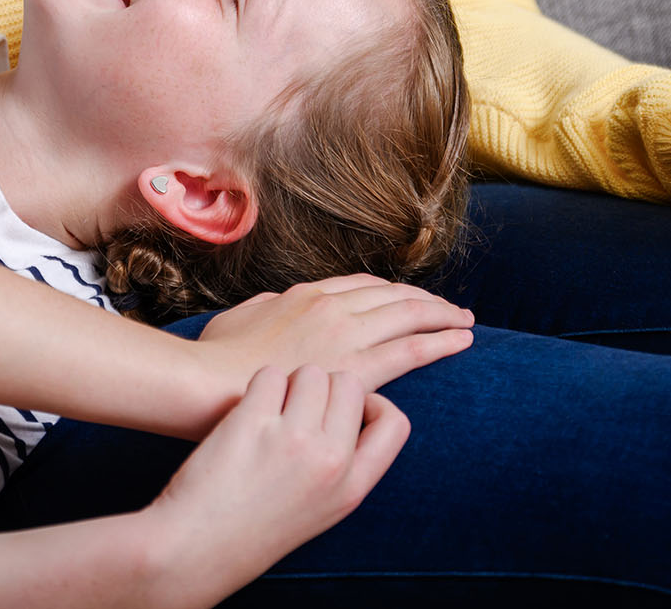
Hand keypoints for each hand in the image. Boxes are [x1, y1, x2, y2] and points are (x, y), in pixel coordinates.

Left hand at [145, 365, 410, 603]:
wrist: (198, 547)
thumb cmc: (255, 524)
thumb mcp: (322, 507)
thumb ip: (344, 463)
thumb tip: (353, 405)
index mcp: (352, 487)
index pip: (395, 422)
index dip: (373, 403)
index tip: (344, 408)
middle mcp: (330, 461)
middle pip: (349, 382)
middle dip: (324, 387)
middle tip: (295, 411)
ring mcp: (293, 439)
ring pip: (310, 371)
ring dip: (289, 383)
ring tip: (268, 413)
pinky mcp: (254, 422)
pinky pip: (270, 373)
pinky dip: (257, 385)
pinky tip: (244, 413)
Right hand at [197, 273, 472, 398]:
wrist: (206, 383)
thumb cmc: (215, 360)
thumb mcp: (238, 319)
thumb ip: (265, 308)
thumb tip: (278, 305)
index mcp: (305, 294)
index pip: (362, 286)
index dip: (391, 292)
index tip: (408, 301)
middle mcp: (330, 306)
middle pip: (393, 295)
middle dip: (426, 301)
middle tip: (450, 309)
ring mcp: (344, 334)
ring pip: (409, 316)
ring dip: (442, 316)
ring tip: (464, 322)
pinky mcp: (354, 368)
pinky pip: (410, 350)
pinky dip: (441, 341)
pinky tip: (461, 341)